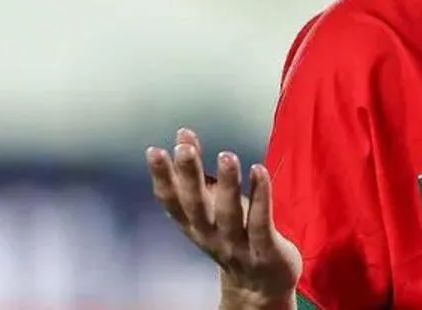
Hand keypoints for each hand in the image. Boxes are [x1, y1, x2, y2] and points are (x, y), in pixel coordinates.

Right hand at [147, 128, 301, 300]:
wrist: (259, 287)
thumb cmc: (234, 235)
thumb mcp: (211, 205)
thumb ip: (197, 173)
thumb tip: (182, 134)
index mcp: (195, 225)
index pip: (173, 202)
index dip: (163, 178)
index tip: (155, 151)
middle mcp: (211, 236)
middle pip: (197, 206)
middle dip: (188, 178)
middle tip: (184, 149)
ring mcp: (238, 244)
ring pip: (230, 214)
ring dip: (227, 184)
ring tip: (226, 155)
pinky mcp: (265, 249)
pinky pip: (262, 222)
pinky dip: (260, 197)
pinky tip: (259, 170)